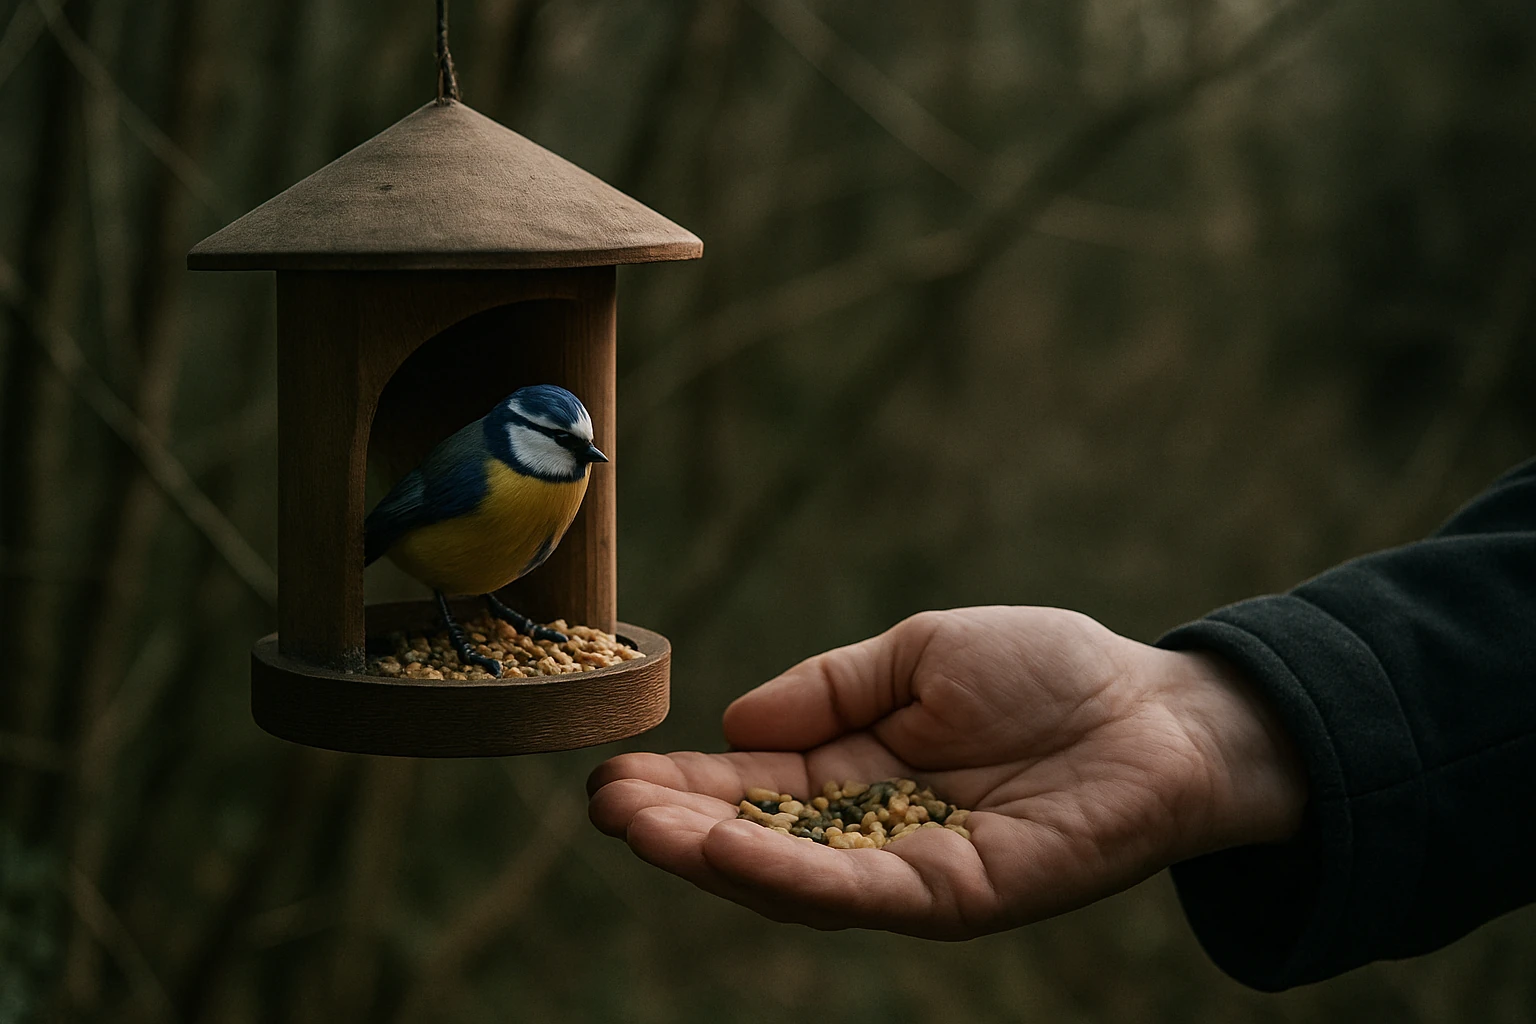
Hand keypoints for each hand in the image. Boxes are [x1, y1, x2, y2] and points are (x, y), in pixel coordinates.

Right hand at [588, 606, 1306, 937]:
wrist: (1157, 706)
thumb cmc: (1047, 669)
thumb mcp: (918, 652)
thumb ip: (830, 687)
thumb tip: (735, 713)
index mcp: (857, 765)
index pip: (752, 781)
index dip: (685, 782)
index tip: (616, 774)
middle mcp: (872, 827)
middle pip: (756, 836)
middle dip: (677, 826)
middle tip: (602, 805)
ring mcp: (911, 868)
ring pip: (791, 875)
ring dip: (709, 855)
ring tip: (637, 828)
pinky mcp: (957, 896)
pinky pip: (861, 894)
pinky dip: (789, 876)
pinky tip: (727, 850)